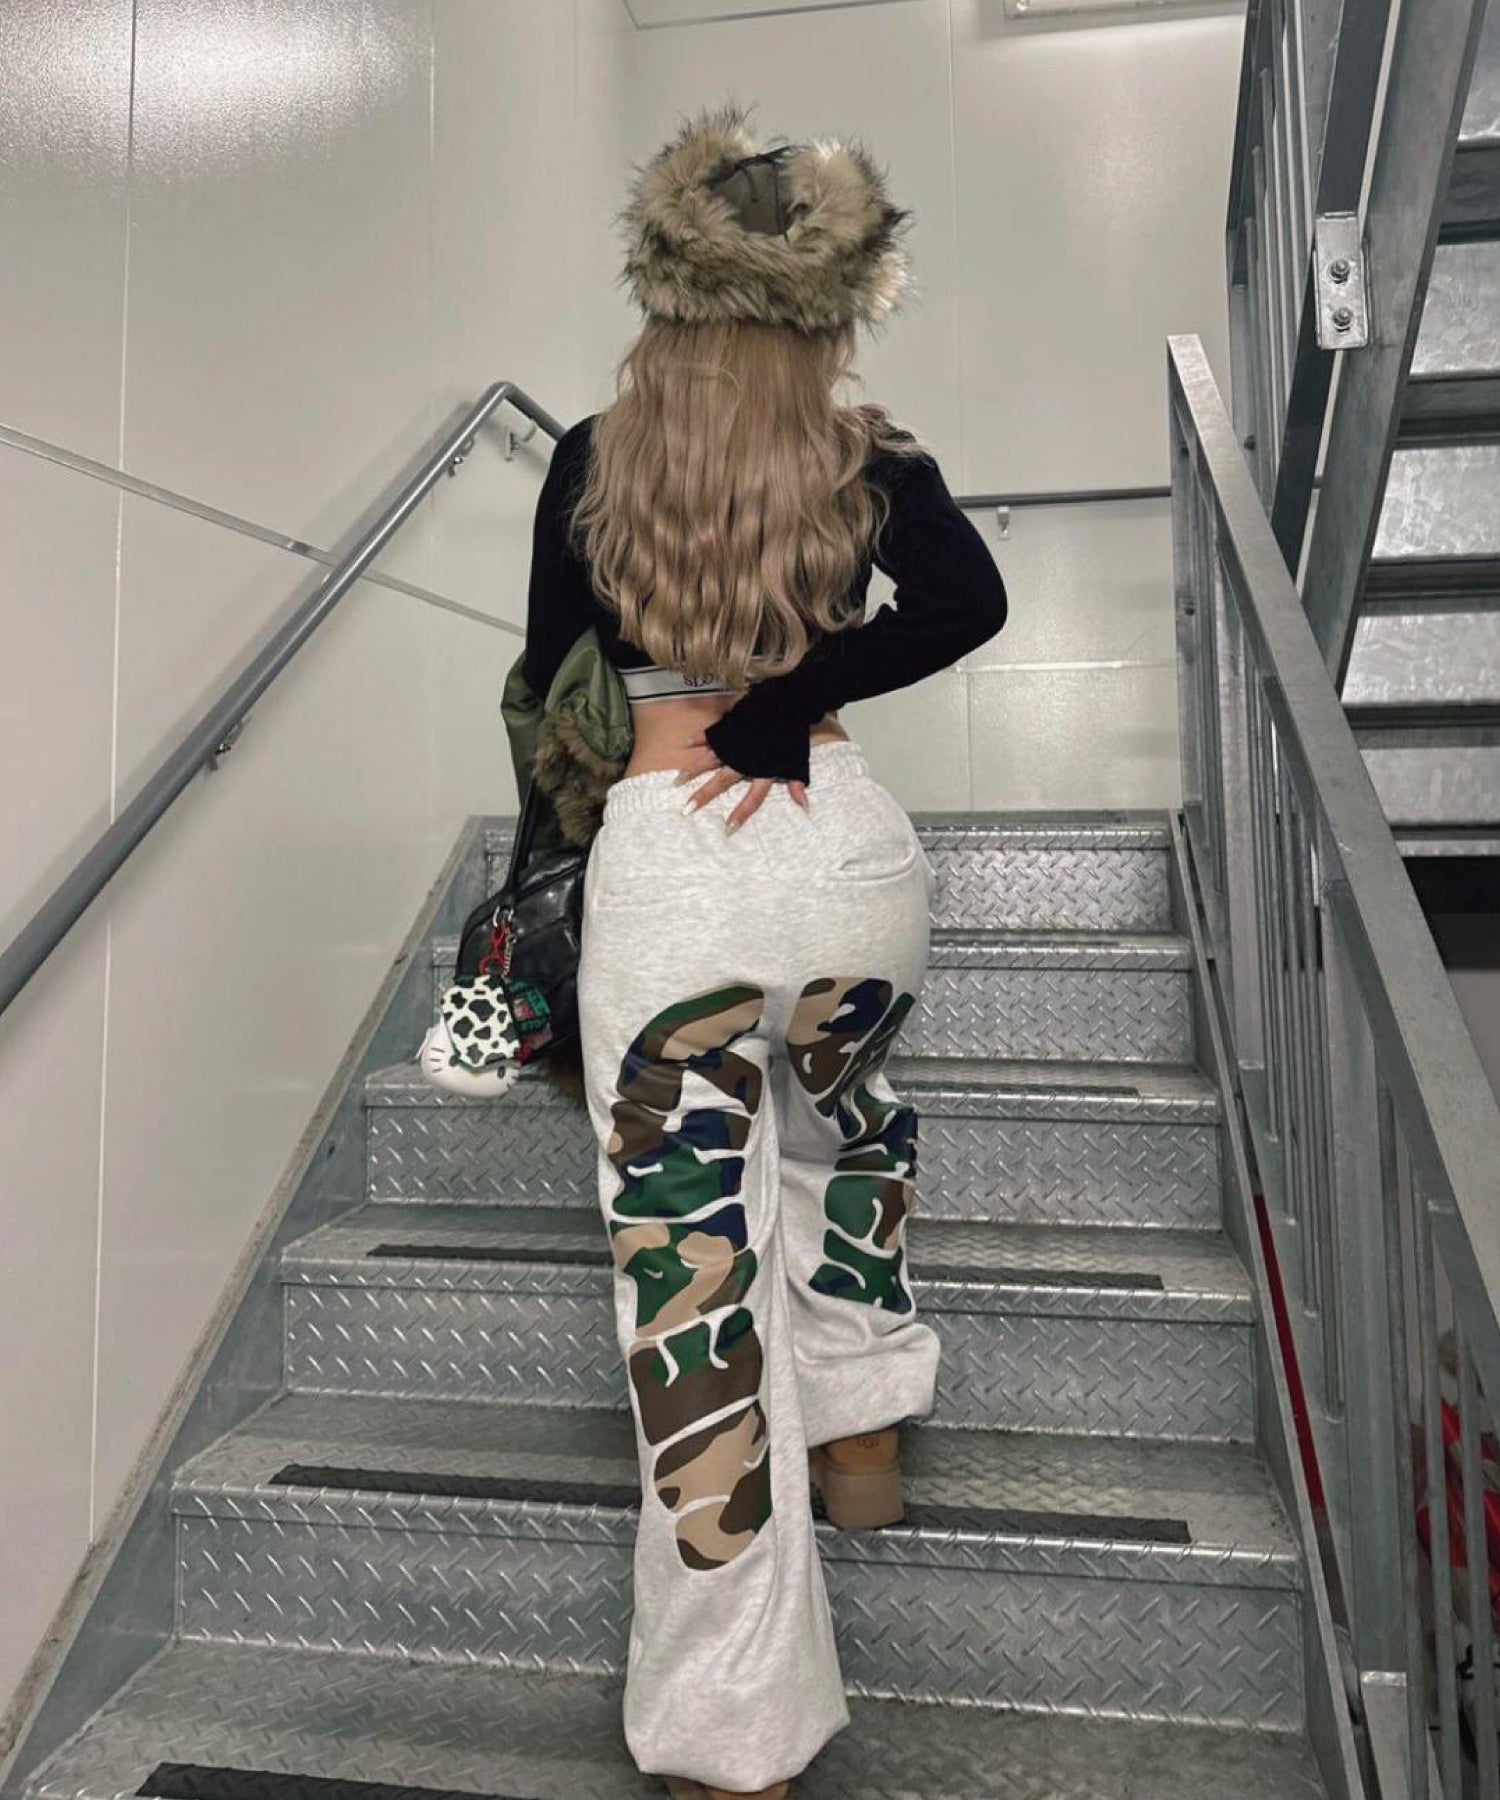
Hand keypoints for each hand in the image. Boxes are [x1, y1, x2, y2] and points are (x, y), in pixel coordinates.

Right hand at [674, 736, 809, 830]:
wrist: (788, 703)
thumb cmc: (794, 734)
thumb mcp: (798, 762)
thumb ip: (796, 784)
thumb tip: (804, 807)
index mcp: (763, 771)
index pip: (752, 799)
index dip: (741, 814)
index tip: (728, 829)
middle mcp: (745, 761)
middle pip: (722, 782)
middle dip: (704, 796)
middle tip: (687, 809)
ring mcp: (734, 744)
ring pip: (709, 760)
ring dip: (692, 771)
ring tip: (677, 782)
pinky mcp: (728, 728)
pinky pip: (709, 735)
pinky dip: (697, 739)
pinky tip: (684, 744)